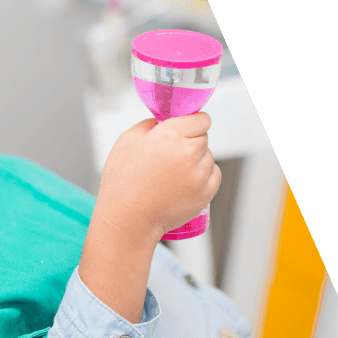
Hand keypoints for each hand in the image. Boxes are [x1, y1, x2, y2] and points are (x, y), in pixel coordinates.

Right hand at [94, 113, 220, 244]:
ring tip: (173, 172)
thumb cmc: (123, 182)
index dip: (192, 122)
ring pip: (208, 157)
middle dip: (190, 141)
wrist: (128, 218)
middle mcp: (188, 152)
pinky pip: (214, 175)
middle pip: (203, 137)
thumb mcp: (126, 141)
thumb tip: (160, 122)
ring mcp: (199, 174)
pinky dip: (204, 176)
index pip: (201, 119)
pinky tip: (184, 181)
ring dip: (196, 159)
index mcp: (170, 135)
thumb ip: (147, 124)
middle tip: (171, 154)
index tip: (186, 127)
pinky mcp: (205, 193)